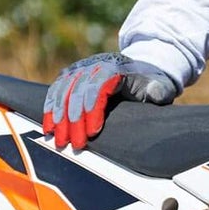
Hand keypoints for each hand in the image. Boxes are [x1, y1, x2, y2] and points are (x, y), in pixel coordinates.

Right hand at [40, 53, 178, 149]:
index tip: (92, 133)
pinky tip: (49, 126)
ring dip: (58, 116)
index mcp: (116, 67)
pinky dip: (50, 108)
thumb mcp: (160, 86)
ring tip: (58, 139)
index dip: (93, 109)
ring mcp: (81, 68)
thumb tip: (155, 93)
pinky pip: (56, 90)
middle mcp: (95, 64)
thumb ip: (157, 90)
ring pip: (63, 90)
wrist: (140, 68)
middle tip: (74, 144)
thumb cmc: (150, 83)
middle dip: (74, 119)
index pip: (99, 85)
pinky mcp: (72, 75)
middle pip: (78, 89)